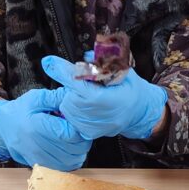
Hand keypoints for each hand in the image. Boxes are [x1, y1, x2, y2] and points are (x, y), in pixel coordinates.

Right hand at [0, 88, 91, 169]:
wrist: (2, 127)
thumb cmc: (21, 110)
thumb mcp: (36, 98)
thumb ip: (57, 97)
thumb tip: (77, 96)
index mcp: (36, 127)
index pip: (70, 134)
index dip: (81, 129)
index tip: (80, 122)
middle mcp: (36, 146)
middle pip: (73, 150)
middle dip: (82, 140)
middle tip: (79, 130)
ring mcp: (37, 158)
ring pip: (71, 162)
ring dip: (79, 151)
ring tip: (75, 139)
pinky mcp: (40, 166)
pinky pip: (63, 168)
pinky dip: (72, 160)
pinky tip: (69, 149)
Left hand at [41, 56, 167, 140]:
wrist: (139, 113)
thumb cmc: (131, 89)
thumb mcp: (123, 70)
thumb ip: (104, 63)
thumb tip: (86, 56)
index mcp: (105, 98)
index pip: (77, 82)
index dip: (62, 71)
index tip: (49, 62)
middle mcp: (96, 115)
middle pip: (69, 95)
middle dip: (73, 87)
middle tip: (88, 84)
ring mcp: (91, 126)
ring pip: (66, 107)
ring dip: (72, 98)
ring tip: (89, 96)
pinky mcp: (86, 133)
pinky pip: (70, 117)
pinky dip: (74, 109)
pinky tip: (87, 106)